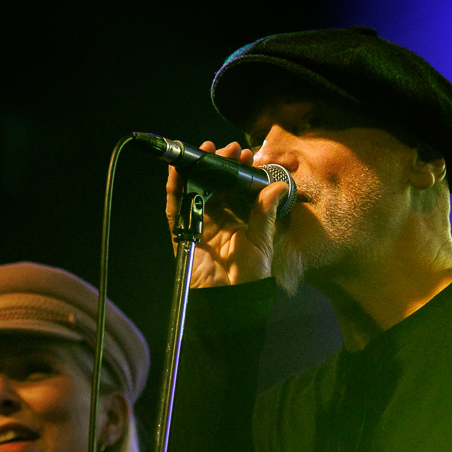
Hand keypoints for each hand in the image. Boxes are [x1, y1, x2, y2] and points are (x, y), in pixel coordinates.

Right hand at [165, 140, 286, 287]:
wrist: (229, 303)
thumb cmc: (247, 279)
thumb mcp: (261, 242)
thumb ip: (266, 213)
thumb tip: (278, 186)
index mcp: (237, 220)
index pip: (235, 188)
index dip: (239, 170)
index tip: (246, 155)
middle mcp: (216, 219)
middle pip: (213, 184)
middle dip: (219, 163)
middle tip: (229, 148)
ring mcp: (197, 225)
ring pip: (194, 190)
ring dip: (198, 169)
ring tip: (207, 150)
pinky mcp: (182, 234)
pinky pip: (175, 208)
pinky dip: (174, 188)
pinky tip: (179, 170)